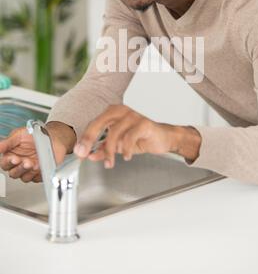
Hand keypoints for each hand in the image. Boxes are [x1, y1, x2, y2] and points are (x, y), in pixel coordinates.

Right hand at [0, 122, 75, 182]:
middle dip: (19, 168)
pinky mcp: (40, 173)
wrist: (52, 136)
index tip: (14, 158)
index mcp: (12, 156)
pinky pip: (37, 178)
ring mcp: (30, 170)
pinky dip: (39, 174)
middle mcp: (19, 164)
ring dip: (29, 172)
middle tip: (26, 162)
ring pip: (25, 178)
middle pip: (14, 173)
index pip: (5, 164)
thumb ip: (8, 142)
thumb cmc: (35, 135)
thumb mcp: (19, 135)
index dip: (8, 162)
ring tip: (35, 164)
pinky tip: (41, 167)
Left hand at [74, 105, 200, 167]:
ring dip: (109, 151)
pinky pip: (130, 137)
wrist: (164, 138)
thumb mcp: (119, 146)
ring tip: (110, 163)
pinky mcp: (144, 123)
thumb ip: (103, 149)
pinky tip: (126, 156)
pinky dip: (126, 149)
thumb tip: (89, 155)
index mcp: (113, 113)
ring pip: (114, 133)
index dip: (84, 139)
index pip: (94, 124)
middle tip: (84, 154)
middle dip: (89, 140)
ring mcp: (133, 115)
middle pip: (99, 123)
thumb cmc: (141, 138)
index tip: (78, 152)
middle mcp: (121, 111)